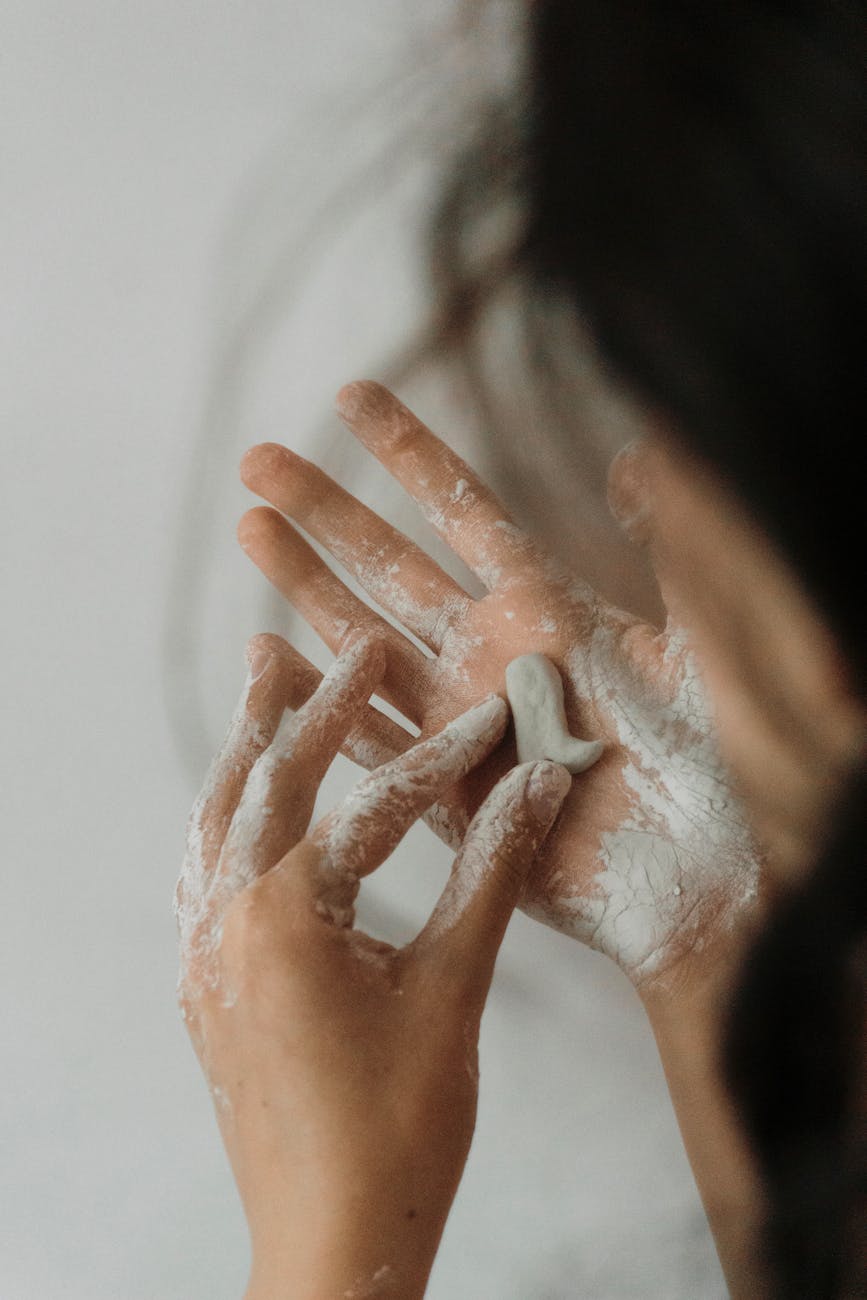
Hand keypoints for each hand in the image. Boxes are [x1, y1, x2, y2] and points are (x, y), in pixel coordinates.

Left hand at [175, 632, 569, 1299]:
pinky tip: (243, 808)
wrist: (332, 1239)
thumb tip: (535, 789)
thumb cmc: (396, 1129)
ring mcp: (202, 956)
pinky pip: (201, 872)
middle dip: (313, 707)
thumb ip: (490, 876)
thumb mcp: (453, 991)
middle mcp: (224, 922)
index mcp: (283, 917)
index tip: (490, 716)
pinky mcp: (203, 988)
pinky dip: (227, 817)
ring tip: (267, 686)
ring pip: (217, 818)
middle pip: (264, 780)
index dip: (439, 757)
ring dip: (250, 748)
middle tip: (349, 648)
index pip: (372, 806)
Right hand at [238, 382, 761, 993]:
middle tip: (257, 459)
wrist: (725, 877)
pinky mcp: (451, 797)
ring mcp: (466, 725)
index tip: (352, 395)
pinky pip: (370, 743)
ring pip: (363, 642)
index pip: (463, 511)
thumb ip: (670, 545)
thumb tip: (639, 454)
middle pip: (391, 565)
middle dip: (325, 511)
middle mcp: (496, 657)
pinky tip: (267, 659)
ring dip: (304, 588)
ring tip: (249, 528)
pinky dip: (316, 703)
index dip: (407, 453)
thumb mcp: (705, 637)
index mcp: (551, 609)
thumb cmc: (733, 759)